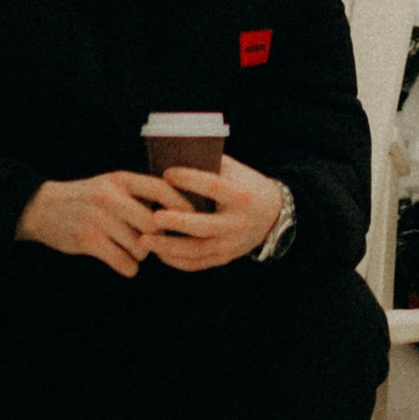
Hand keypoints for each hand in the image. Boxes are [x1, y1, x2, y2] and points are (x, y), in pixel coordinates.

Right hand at [13, 170, 168, 275]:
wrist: (43, 207)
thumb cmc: (87, 198)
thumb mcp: (111, 185)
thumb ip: (139, 194)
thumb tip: (178, 211)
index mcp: (121, 179)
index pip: (161, 189)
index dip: (180, 205)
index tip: (192, 218)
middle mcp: (111, 196)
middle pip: (153, 223)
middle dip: (158, 238)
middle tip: (153, 244)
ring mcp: (98, 218)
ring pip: (139, 246)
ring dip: (141, 255)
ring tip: (133, 252)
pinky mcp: (87, 239)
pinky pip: (122, 261)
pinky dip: (129, 267)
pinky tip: (125, 265)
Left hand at [134, 153, 288, 272]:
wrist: (273, 215)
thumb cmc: (246, 186)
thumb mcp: (236, 171)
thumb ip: (210, 165)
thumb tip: (174, 155)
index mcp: (241, 196)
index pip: (213, 187)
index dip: (189, 179)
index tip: (166, 174)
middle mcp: (238, 223)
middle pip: (204, 226)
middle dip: (177, 222)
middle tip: (153, 217)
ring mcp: (232, 244)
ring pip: (197, 250)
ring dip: (169, 247)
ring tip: (145, 240)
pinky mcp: (225, 258)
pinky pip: (197, 263)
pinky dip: (175, 260)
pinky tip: (158, 252)